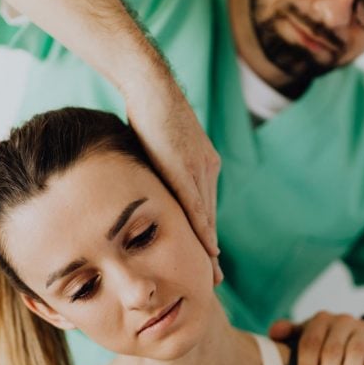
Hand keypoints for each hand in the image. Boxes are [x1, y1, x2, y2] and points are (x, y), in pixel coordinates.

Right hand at [125, 77, 222, 284]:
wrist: (151, 86)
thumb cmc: (149, 110)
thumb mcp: (158, 147)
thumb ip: (161, 168)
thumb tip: (147, 188)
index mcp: (203, 164)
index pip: (204, 208)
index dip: (206, 235)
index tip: (209, 260)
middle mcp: (207, 169)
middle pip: (209, 218)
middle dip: (211, 249)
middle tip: (216, 278)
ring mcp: (198, 169)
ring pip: (206, 217)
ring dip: (209, 247)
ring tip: (212, 273)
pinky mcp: (185, 168)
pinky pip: (195, 205)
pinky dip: (202, 229)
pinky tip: (207, 249)